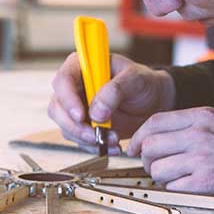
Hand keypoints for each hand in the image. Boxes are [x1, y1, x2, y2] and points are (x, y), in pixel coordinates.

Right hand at [48, 52, 175, 150]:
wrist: (155, 102)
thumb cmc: (144, 83)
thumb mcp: (135, 79)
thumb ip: (115, 90)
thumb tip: (95, 112)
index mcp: (83, 66)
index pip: (63, 79)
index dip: (67, 99)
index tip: (80, 115)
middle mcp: (75, 86)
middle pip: (57, 107)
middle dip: (74, 126)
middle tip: (94, 135)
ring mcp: (77, 107)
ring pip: (65, 127)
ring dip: (86, 138)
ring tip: (112, 139)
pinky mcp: (84, 125)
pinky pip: (79, 140)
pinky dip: (94, 146)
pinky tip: (112, 145)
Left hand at [127, 107, 213, 206]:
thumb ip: (195, 124)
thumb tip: (167, 134)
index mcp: (202, 116)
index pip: (155, 121)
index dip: (139, 136)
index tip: (134, 147)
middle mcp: (198, 133)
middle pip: (150, 145)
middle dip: (146, 159)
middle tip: (155, 167)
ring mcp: (201, 157)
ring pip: (157, 168)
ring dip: (161, 177)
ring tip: (175, 179)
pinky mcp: (206, 181)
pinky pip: (173, 186)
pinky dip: (175, 189)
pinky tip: (187, 187)